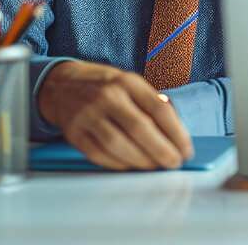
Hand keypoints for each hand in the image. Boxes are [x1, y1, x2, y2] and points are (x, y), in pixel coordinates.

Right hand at [37, 61, 193, 169]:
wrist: (61, 86)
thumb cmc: (105, 87)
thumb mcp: (131, 84)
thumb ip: (152, 104)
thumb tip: (175, 133)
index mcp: (127, 82)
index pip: (158, 109)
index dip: (176, 133)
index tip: (186, 149)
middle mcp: (107, 96)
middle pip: (139, 128)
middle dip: (161, 150)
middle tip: (174, 163)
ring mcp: (88, 115)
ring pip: (118, 145)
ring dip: (141, 160)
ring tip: (154, 166)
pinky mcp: (74, 133)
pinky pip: (99, 155)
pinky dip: (118, 163)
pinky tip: (131, 164)